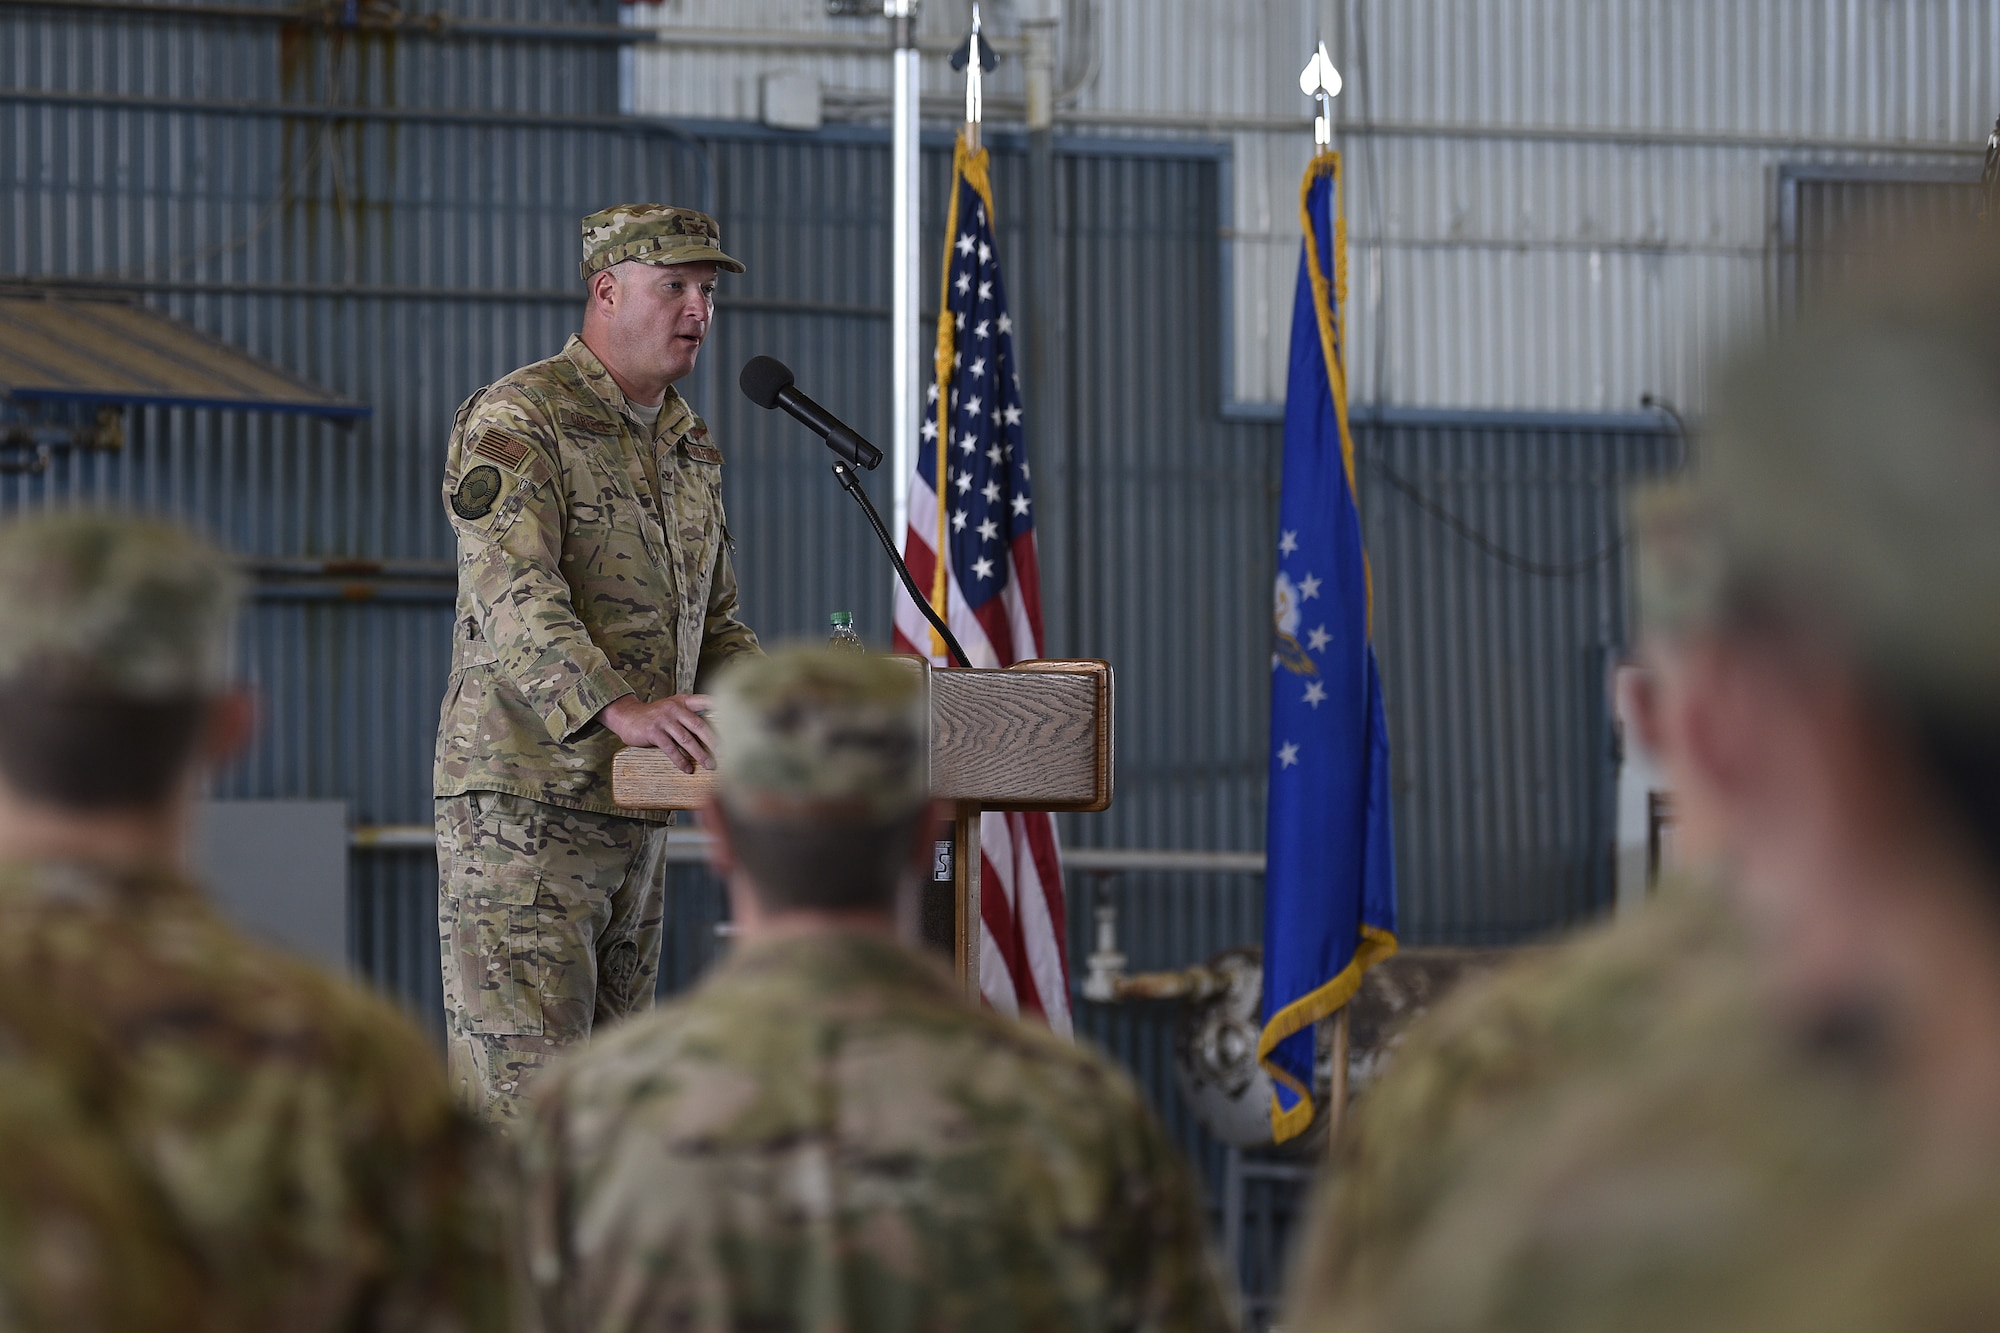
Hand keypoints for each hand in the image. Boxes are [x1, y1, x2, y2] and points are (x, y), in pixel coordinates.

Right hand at [599, 694, 716, 773]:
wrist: (627, 716)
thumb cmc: (655, 715)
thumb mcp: (673, 707)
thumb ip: (690, 714)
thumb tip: (714, 729)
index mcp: (683, 701)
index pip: (705, 701)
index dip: (721, 707)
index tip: (737, 715)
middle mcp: (675, 708)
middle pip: (699, 725)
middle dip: (714, 741)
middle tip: (726, 753)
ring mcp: (664, 720)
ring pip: (686, 739)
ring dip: (700, 754)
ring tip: (710, 765)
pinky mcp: (654, 732)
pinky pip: (670, 748)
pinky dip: (680, 760)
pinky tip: (687, 769)